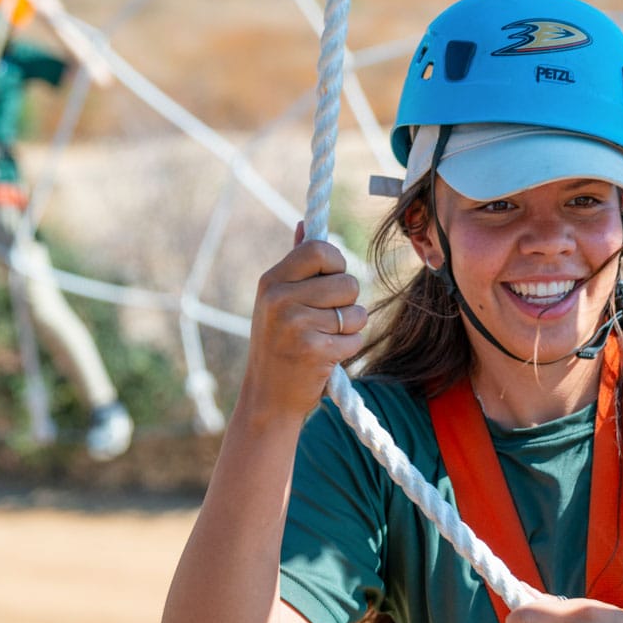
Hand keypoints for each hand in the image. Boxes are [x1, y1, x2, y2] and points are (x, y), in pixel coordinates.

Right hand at [236, 225, 368, 423]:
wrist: (267, 399)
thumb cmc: (278, 345)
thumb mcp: (276, 302)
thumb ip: (295, 264)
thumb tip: (304, 224)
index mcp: (271, 281)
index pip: (320, 249)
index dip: (336, 264)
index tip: (331, 280)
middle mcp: (279, 299)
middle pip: (347, 282)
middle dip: (348, 302)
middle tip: (327, 319)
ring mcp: (295, 325)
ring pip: (355, 311)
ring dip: (350, 327)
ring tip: (325, 338)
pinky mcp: (314, 351)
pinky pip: (355, 338)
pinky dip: (348, 349)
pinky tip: (325, 357)